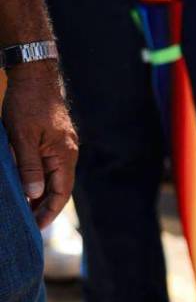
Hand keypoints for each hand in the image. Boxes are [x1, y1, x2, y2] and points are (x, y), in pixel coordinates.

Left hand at [1, 63, 76, 226]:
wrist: (34, 74)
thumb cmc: (28, 104)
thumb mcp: (23, 138)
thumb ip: (29, 167)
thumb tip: (34, 194)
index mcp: (63, 155)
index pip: (60, 192)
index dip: (48, 211)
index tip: (35, 227)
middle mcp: (67, 152)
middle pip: (58, 187)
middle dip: (43, 206)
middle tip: (26, 222)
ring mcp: (61, 145)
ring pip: (53, 177)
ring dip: (39, 193)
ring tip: (23, 207)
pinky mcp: (53, 139)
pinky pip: (48, 165)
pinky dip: (37, 178)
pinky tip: (25, 183)